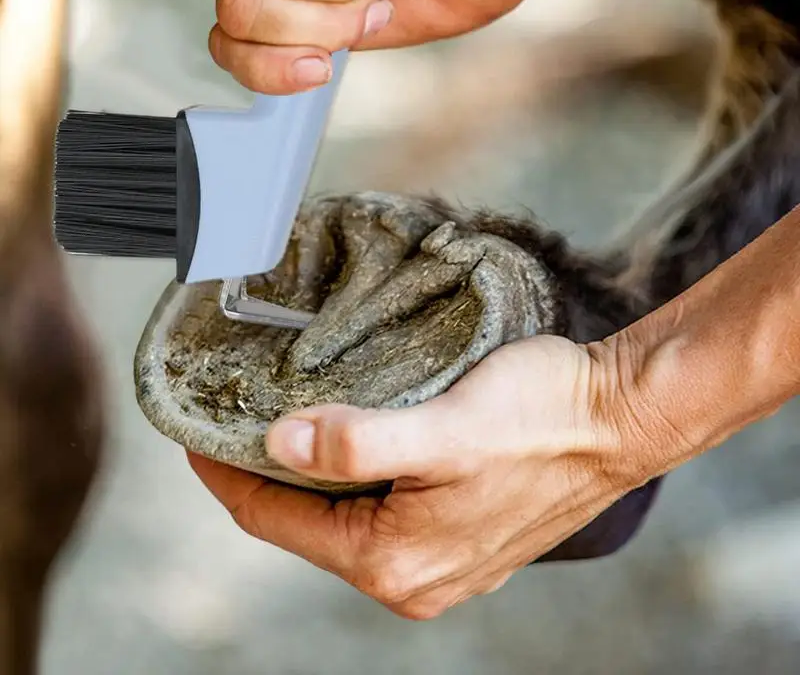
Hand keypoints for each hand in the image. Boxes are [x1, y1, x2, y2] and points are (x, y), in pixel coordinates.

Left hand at [189, 335, 648, 619]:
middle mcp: (414, 575)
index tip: (195, 434)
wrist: (618, 417)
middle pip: (306, 524)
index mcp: (396, 561)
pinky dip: (351, 476)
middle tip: (233, 418)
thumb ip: (356, 445)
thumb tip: (278, 443)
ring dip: (310, 473)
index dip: (226, 477)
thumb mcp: (441, 428)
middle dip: (264, 474)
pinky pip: (380, 510)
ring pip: (343, 516)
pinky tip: (347, 439)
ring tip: (280, 421)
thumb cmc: (540, 418)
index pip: (277, 522)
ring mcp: (440, 557)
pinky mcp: (460, 530)